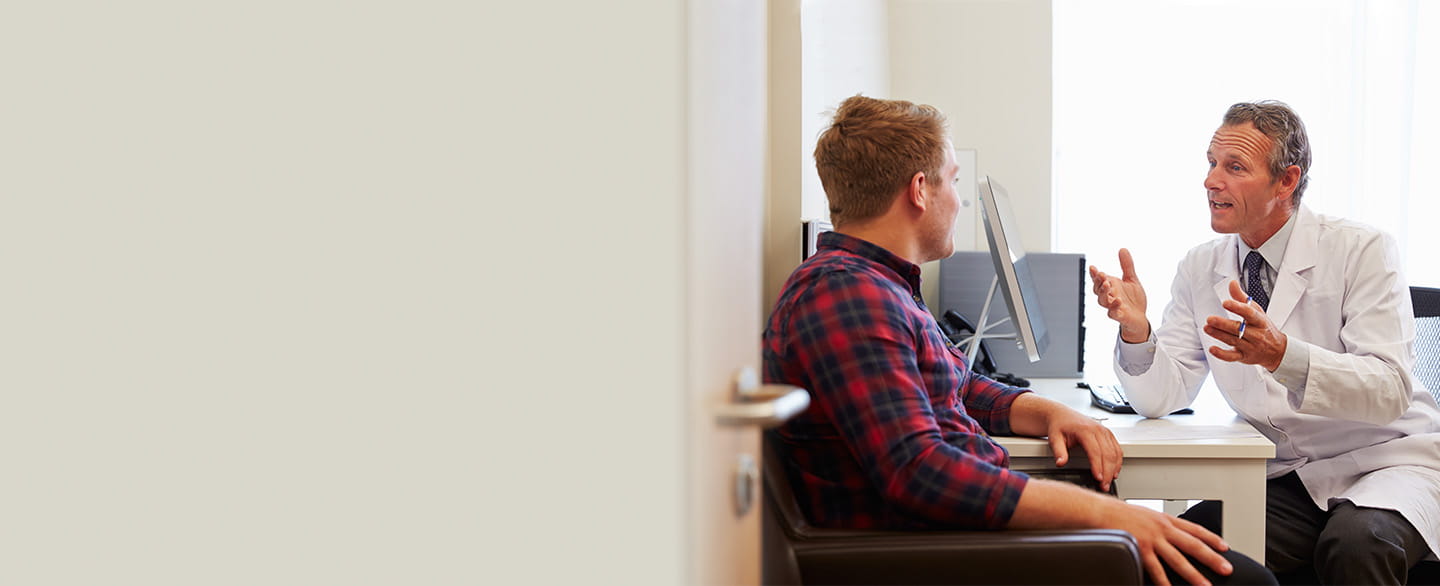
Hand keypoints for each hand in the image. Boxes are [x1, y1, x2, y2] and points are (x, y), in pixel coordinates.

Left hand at [1045, 408, 1122, 491]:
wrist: (1061, 415)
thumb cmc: (1058, 426)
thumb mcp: (1054, 439)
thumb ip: (1058, 452)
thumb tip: (1060, 463)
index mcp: (1085, 430)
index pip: (1095, 451)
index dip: (1098, 466)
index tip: (1098, 478)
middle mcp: (1097, 430)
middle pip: (1108, 454)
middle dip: (1107, 472)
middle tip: (1104, 486)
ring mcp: (1104, 431)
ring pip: (1115, 452)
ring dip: (1114, 469)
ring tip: (1109, 482)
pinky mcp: (1108, 434)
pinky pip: (1117, 449)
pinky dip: (1118, 462)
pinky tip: (1114, 471)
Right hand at [1089, 248, 1149, 342]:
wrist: (1140, 317)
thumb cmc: (1133, 299)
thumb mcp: (1132, 279)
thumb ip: (1127, 265)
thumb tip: (1122, 249)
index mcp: (1110, 287)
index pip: (1098, 280)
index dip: (1094, 275)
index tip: (1092, 267)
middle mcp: (1109, 296)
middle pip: (1098, 290)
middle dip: (1098, 282)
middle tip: (1102, 275)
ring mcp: (1113, 307)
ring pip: (1102, 301)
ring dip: (1103, 293)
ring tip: (1108, 285)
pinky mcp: (1120, 316)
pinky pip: (1113, 313)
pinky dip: (1114, 308)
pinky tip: (1118, 301)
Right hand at [1101, 498, 1233, 585]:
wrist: (1100, 511)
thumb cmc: (1119, 514)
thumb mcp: (1146, 515)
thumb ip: (1160, 525)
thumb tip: (1172, 534)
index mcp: (1165, 519)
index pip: (1195, 529)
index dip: (1212, 538)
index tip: (1224, 547)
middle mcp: (1162, 529)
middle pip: (1192, 545)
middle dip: (1211, 558)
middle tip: (1226, 568)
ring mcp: (1152, 540)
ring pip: (1178, 560)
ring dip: (1194, 574)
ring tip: (1205, 585)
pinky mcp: (1140, 550)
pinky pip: (1155, 569)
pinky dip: (1164, 581)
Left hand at [1203, 280, 1286, 370]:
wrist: (1277, 350)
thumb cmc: (1264, 328)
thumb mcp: (1257, 311)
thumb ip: (1242, 298)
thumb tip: (1232, 283)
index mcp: (1260, 321)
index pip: (1250, 314)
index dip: (1238, 308)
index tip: (1226, 303)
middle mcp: (1256, 334)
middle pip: (1238, 329)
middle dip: (1223, 324)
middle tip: (1210, 319)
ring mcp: (1250, 346)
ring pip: (1233, 341)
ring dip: (1218, 335)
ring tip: (1207, 328)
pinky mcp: (1244, 357)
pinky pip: (1232, 357)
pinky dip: (1222, 354)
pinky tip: (1212, 349)